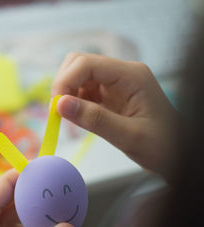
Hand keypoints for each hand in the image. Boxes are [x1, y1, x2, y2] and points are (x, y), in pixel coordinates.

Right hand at [52, 53, 178, 174]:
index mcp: (131, 76)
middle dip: (63, 84)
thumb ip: (94, 120)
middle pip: (79, 63)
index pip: (86, 63)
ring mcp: (115, 83)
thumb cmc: (163, 147)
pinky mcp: (110, 95)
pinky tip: (77, 117)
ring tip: (68, 117)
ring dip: (67, 94)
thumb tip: (59, 105)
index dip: (65, 81)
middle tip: (59, 111)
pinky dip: (74, 103)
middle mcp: (121, 74)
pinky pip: (83, 91)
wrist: (178, 155)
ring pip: (78, 76)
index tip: (56, 107)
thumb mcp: (129, 136)